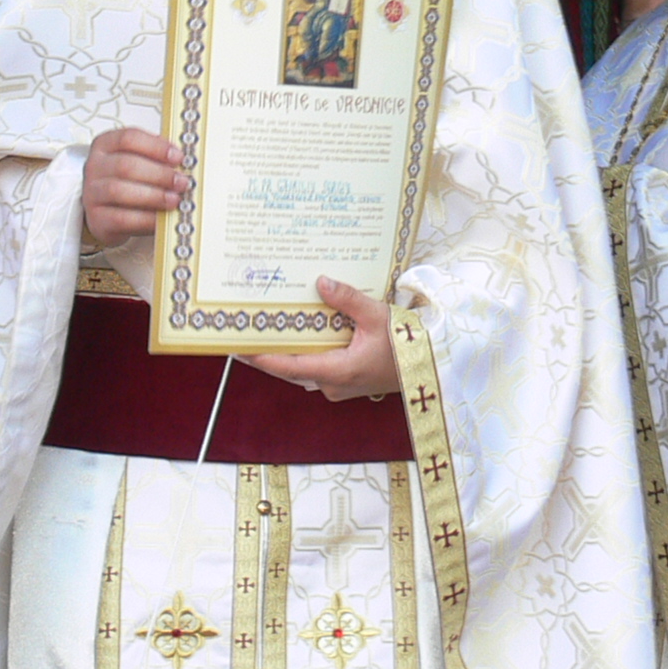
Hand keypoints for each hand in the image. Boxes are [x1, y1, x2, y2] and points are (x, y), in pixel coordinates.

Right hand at [82, 129, 184, 246]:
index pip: (128, 139)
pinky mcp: (97, 219)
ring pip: (120, 191)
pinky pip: (121, 218)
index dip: (156, 147)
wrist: (105, 212)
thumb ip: (156, 158)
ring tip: (174, 199)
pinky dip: (145, 219)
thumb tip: (184, 162)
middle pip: (126, 165)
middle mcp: (95, 167)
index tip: (178, 157)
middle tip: (182, 182)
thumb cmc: (126, 183)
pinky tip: (160, 218)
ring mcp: (92, 193)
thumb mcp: (137, 162)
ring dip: (153, 196)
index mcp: (105, 145)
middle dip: (159, 174)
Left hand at [250, 277, 400, 402]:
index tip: (237, 346)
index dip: (260, 357)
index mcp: (337, 372)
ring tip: (262, 332)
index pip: (287, 366)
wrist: (430, 367)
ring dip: (283, 352)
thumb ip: (347, 299)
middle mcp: (332, 384)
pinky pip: (315, 368)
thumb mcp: (377, 316)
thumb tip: (321, 282)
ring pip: (301, 369)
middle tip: (240, 334)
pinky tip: (295, 336)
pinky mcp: (345, 382)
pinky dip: (302, 353)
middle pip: (288, 369)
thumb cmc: (407, 345)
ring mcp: (338, 386)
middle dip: (264, 353)